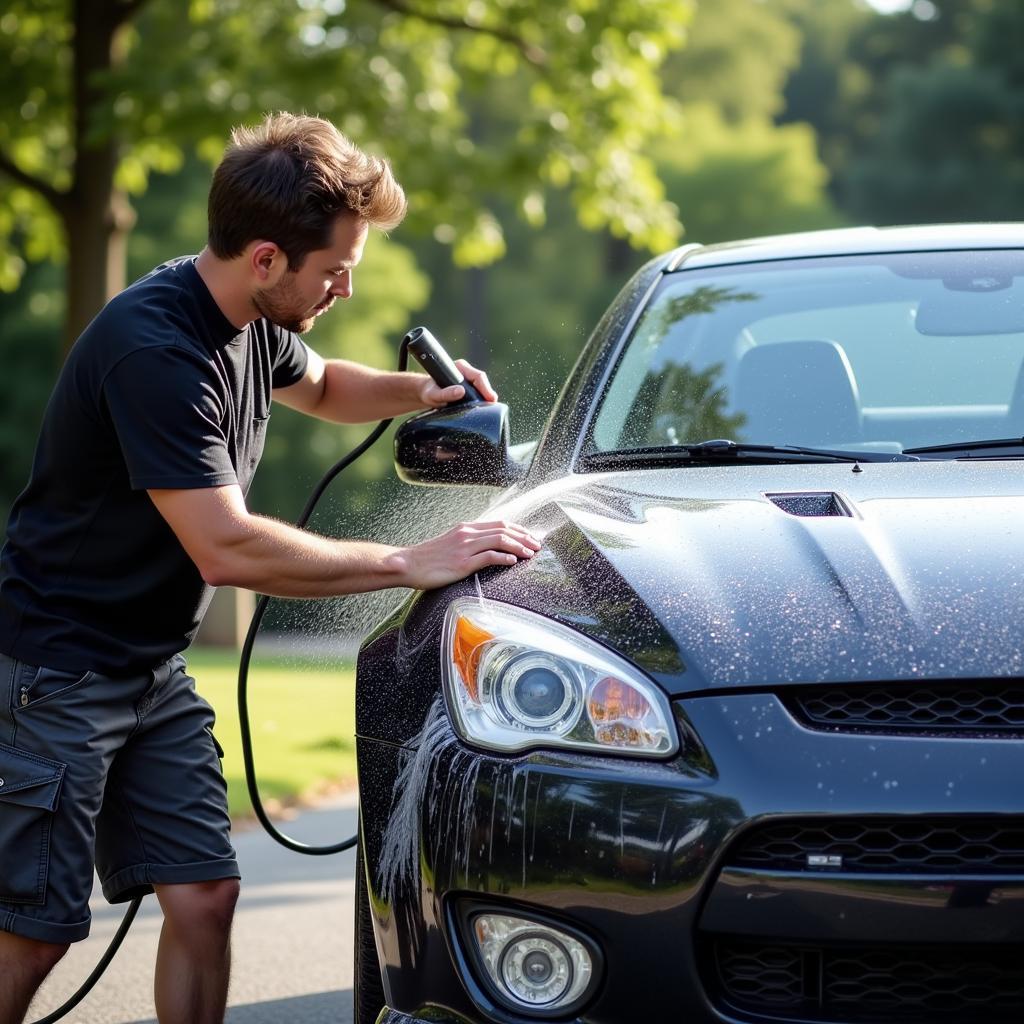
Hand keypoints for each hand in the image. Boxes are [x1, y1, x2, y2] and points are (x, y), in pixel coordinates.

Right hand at [397, 520, 541, 589]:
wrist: (408, 564)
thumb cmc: (429, 558)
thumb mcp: (451, 543)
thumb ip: (468, 542)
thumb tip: (486, 547)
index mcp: (466, 528)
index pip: (499, 524)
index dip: (519, 529)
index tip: (530, 536)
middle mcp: (468, 534)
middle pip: (504, 529)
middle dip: (524, 537)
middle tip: (538, 545)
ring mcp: (465, 548)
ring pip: (500, 540)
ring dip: (519, 547)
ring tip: (531, 554)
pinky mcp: (462, 563)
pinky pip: (489, 557)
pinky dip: (505, 558)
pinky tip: (514, 562)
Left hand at [420, 359, 497, 407]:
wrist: (426, 394)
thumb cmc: (429, 392)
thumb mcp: (434, 394)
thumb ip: (445, 393)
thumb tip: (461, 392)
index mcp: (459, 367)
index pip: (478, 376)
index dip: (485, 387)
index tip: (490, 398)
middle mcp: (466, 371)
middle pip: (482, 381)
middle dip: (488, 393)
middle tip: (492, 405)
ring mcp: (468, 378)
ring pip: (482, 386)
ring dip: (486, 396)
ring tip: (490, 408)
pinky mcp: (469, 386)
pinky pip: (479, 391)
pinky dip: (482, 398)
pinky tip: (484, 407)